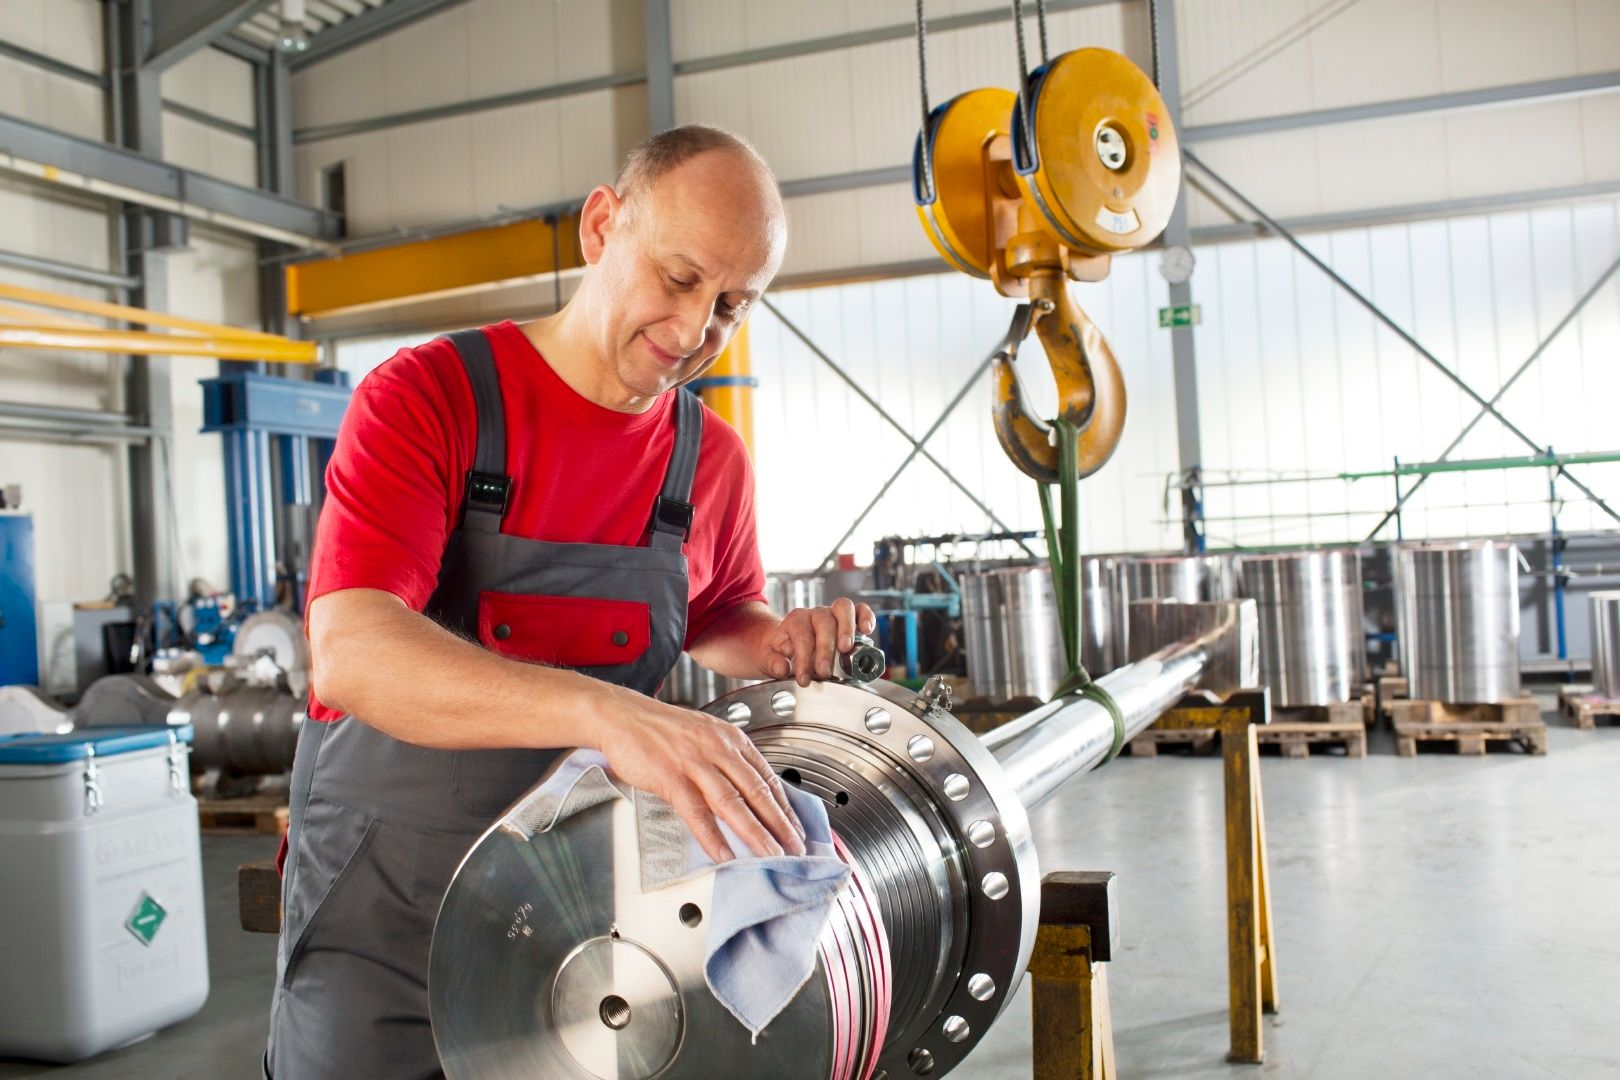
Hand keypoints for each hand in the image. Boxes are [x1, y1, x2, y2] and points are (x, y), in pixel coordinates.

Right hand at [594, 686, 805, 863]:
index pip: (768, 777)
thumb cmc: (662, 730)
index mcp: (731, 739)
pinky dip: (712, 836)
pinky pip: (696, 811)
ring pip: (732, 802)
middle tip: (796, 849)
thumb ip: (728, 763)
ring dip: (755, 833)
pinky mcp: (670, 776)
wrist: (622, 716)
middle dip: (780, 824)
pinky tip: (724, 854)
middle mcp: (718, 748)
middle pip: (757, 791)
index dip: (786, 808)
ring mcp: (695, 762)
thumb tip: (750, 794)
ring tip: (770, 855)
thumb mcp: (705, 738)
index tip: (797, 830)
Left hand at [759, 597, 876, 687]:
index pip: (802, 635)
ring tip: (847, 648)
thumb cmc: (778, 651)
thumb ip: (772, 663)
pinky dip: (865, 617)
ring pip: (843, 608)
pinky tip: (867, 630)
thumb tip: (783, 668)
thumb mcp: (766, 658)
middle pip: (824, 621)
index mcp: (795, 620)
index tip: (804, 679)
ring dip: (847, 628)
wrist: (783, 643)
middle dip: (825, 649)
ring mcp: (833, 614)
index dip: (804, 658)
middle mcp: (815, 614)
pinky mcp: (848, 619)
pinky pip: (860, 610)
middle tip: (824, 671)